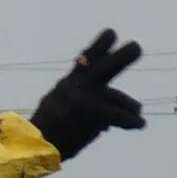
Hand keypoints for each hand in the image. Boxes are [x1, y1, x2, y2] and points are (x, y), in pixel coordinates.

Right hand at [28, 29, 145, 159]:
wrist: (36, 144)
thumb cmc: (50, 128)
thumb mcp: (60, 105)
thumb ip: (89, 101)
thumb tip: (123, 107)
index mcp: (69, 83)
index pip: (86, 60)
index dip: (99, 47)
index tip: (112, 33)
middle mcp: (77, 87)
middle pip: (105, 67)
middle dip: (122, 57)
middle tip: (136, 47)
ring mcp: (85, 99)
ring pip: (117, 99)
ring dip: (129, 106)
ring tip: (137, 113)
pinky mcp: (93, 114)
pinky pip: (119, 117)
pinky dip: (130, 122)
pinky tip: (139, 124)